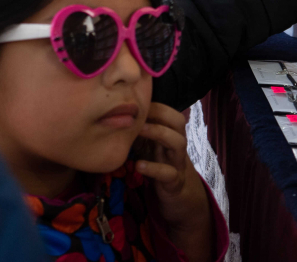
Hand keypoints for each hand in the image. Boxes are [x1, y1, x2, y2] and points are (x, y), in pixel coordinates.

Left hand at [134, 103, 211, 261]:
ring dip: (159, 133)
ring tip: (139, 131)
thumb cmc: (159, 163)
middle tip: (139, 114)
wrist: (176, 194)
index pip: (170, 112)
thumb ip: (139, 132)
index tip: (136, 103)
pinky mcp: (175, 182)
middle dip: (161, 113)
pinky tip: (138, 166)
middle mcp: (177, 144)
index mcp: (171, 133)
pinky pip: (169, 173)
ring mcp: (178, 162)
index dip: (157, 105)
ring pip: (178, 143)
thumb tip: (118, 114)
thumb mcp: (149, 146)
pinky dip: (154, 168)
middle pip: (179, 122)